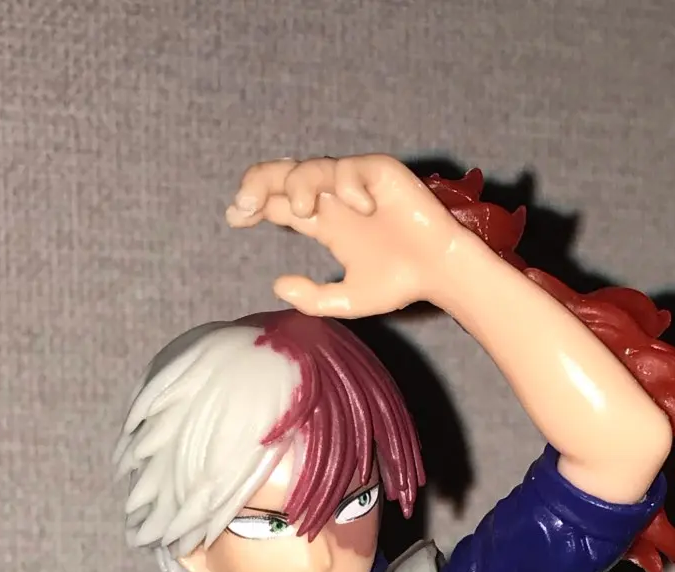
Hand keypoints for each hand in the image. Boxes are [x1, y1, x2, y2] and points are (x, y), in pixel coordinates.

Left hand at [226, 154, 467, 319]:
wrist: (440, 271)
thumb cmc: (400, 283)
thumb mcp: (347, 300)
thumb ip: (313, 296)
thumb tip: (276, 285)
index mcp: (324, 223)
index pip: (278, 204)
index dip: (253, 205)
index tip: (234, 216)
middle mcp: (333, 199)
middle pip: (284, 176)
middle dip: (258, 183)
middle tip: (245, 203)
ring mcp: (354, 183)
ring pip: (310, 169)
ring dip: (299, 185)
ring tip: (303, 212)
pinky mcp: (378, 172)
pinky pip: (350, 168)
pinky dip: (348, 185)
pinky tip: (362, 208)